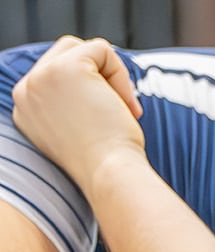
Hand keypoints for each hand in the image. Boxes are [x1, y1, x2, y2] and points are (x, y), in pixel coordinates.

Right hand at [12, 36, 145, 188]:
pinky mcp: (66, 67)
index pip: (56, 74)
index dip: (89, 89)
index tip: (104, 122)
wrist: (109, 176)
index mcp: (25, 107)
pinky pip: (103, 50)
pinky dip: (122, 75)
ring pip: (83, 49)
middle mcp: (25, 90)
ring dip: (112, 76)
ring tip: (123, 109)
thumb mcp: (75, 132)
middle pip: (66, 53)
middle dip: (100, 77)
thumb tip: (93, 85)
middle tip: (118, 112)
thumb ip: (70, 106)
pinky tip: (126, 106)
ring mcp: (41, 76)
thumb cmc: (105, 164)